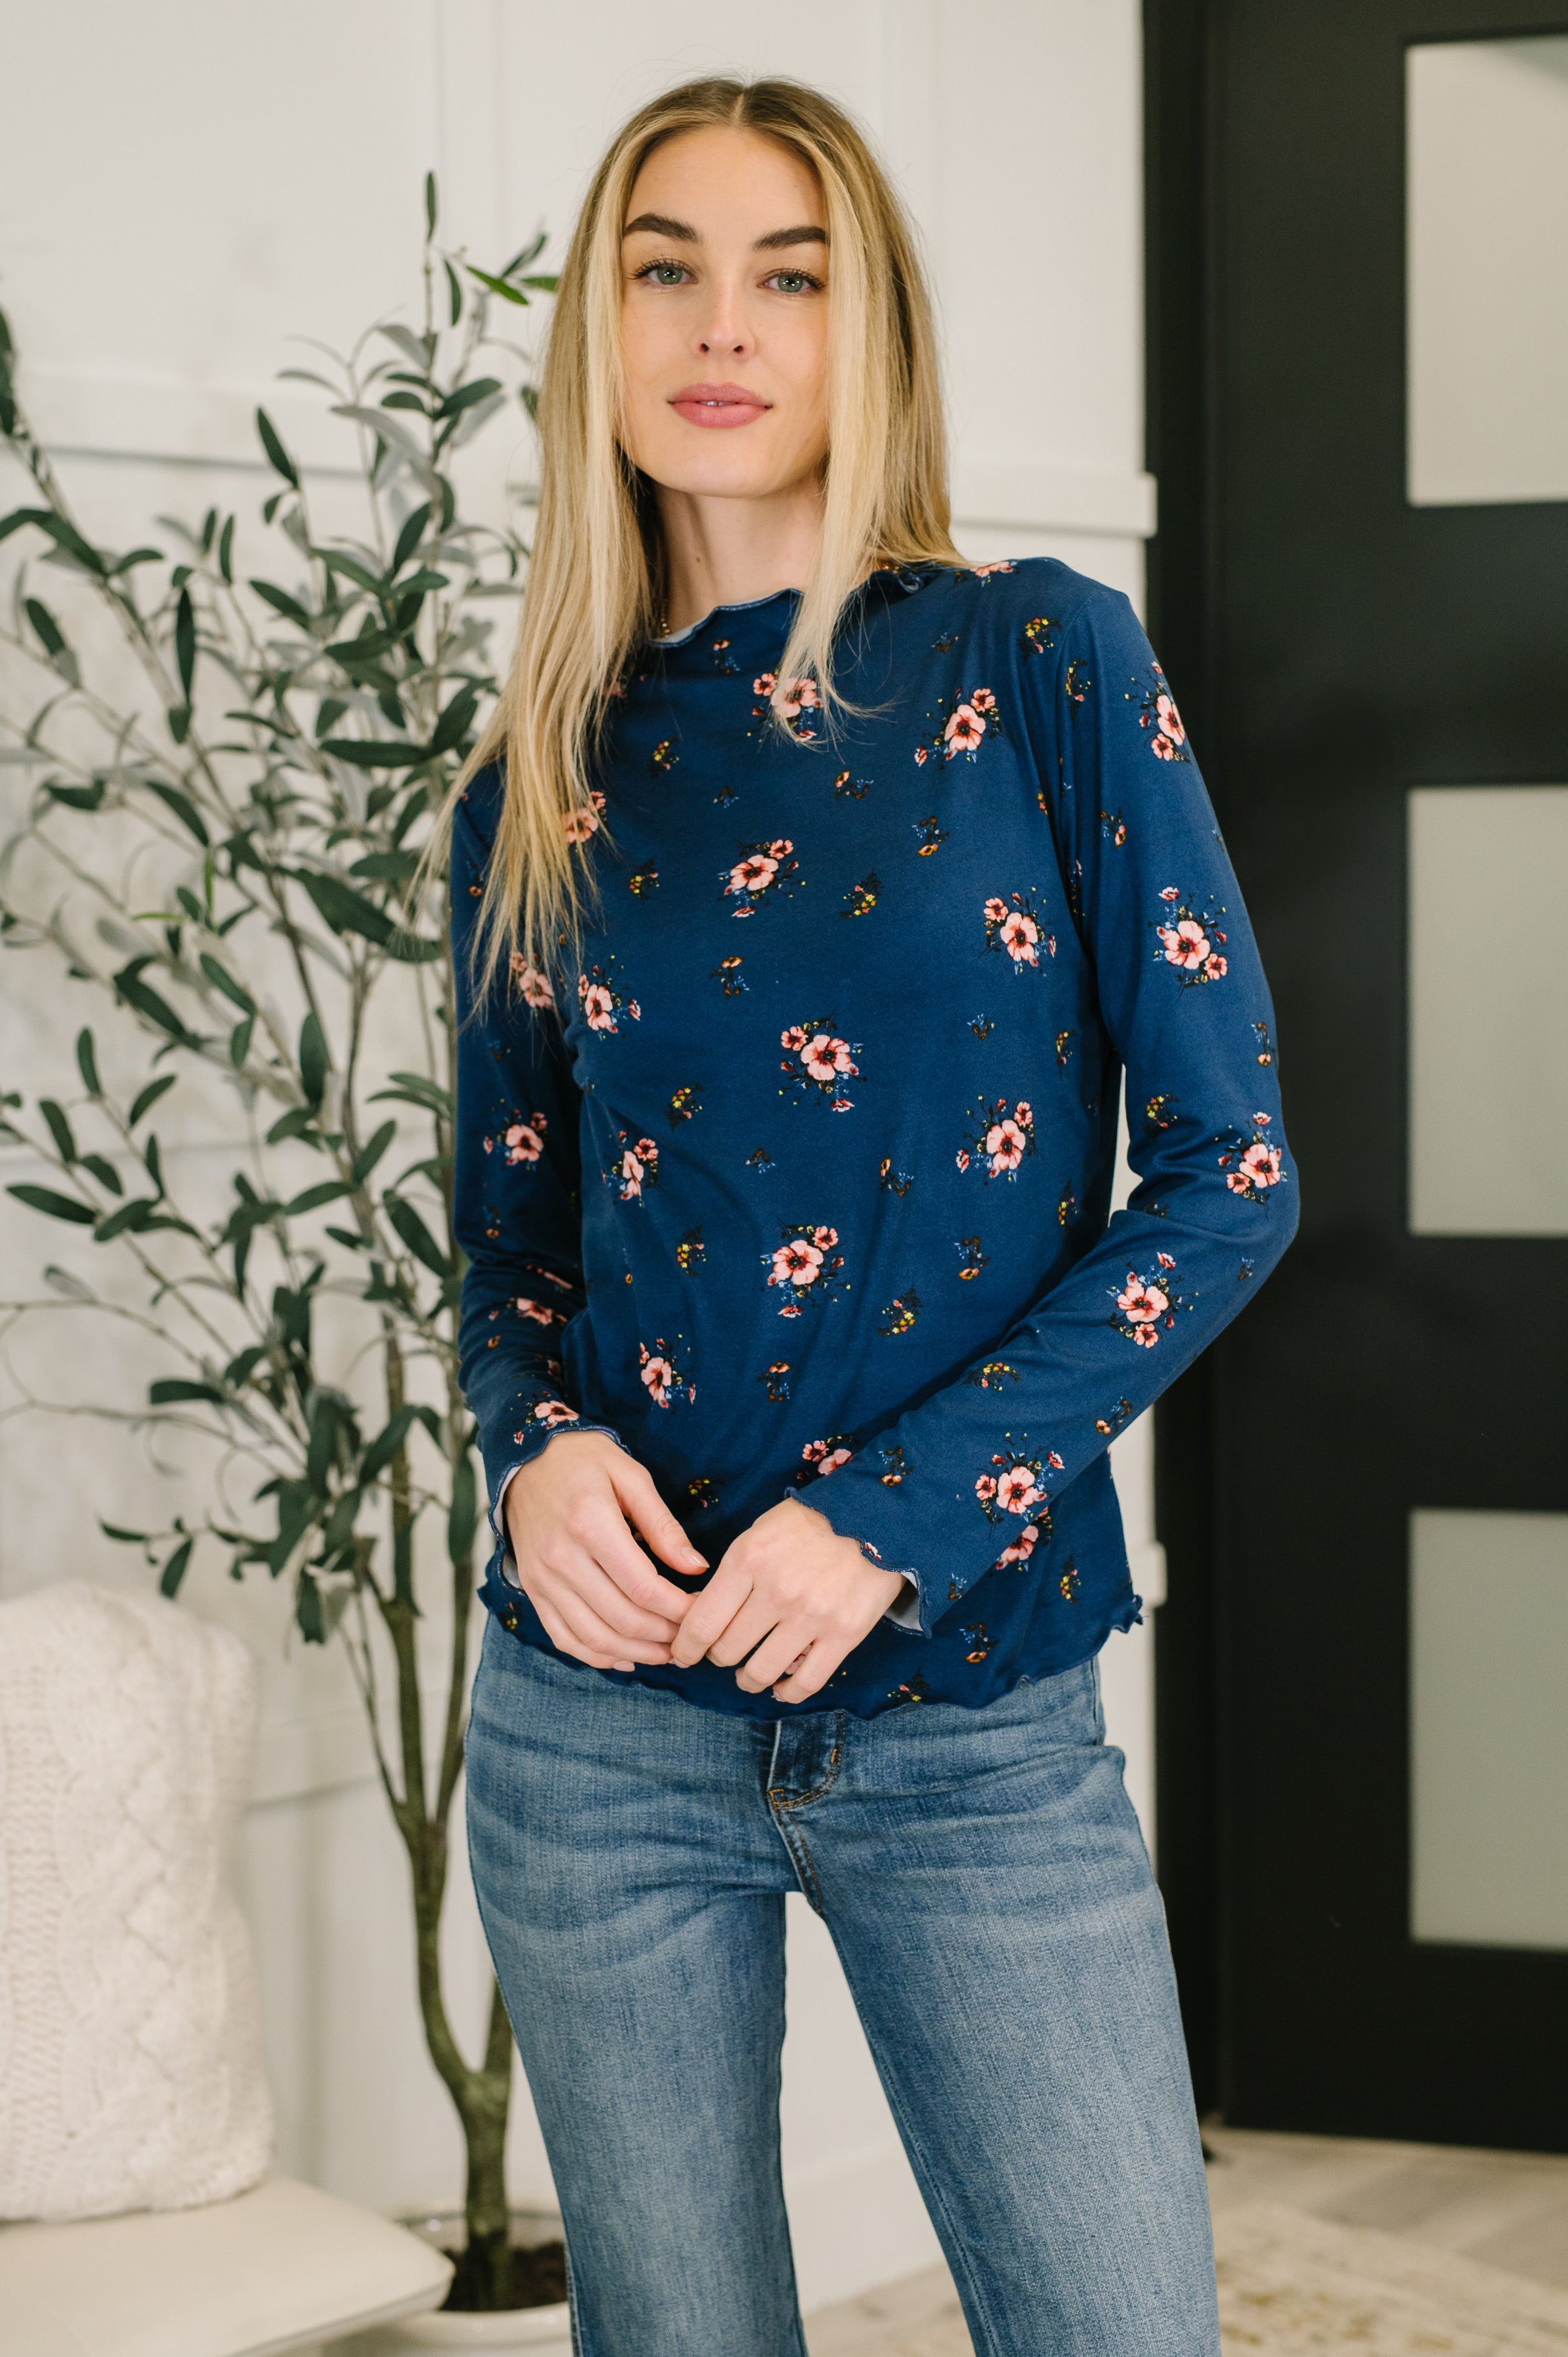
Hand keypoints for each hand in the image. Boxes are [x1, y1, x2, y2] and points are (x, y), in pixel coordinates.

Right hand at [502, 1429, 704, 1671]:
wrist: (524, 1460)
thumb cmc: (584, 1461)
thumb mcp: (631, 1476)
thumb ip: (663, 1525)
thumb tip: (696, 1567)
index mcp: (591, 1525)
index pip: (643, 1586)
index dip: (678, 1608)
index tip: (702, 1608)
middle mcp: (562, 1558)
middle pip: (622, 1617)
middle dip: (664, 1635)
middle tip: (691, 1635)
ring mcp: (542, 1579)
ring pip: (594, 1637)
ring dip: (636, 1653)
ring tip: (667, 1653)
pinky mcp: (532, 1590)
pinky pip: (564, 1637)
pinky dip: (596, 1656)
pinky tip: (625, 1658)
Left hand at [670, 1494, 908, 1703]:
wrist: (877, 1516)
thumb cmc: (812, 1523)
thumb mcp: (760, 1531)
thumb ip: (732, 1571)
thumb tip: (702, 1612)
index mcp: (748, 1559)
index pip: (701, 1622)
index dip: (685, 1647)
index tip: (683, 1654)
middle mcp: (776, 1591)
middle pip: (726, 1651)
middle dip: (718, 1657)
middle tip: (724, 1652)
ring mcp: (812, 1615)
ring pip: (760, 1672)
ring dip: (747, 1679)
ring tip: (749, 1674)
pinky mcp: (844, 1634)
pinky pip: (805, 1683)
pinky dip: (786, 1693)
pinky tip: (780, 1686)